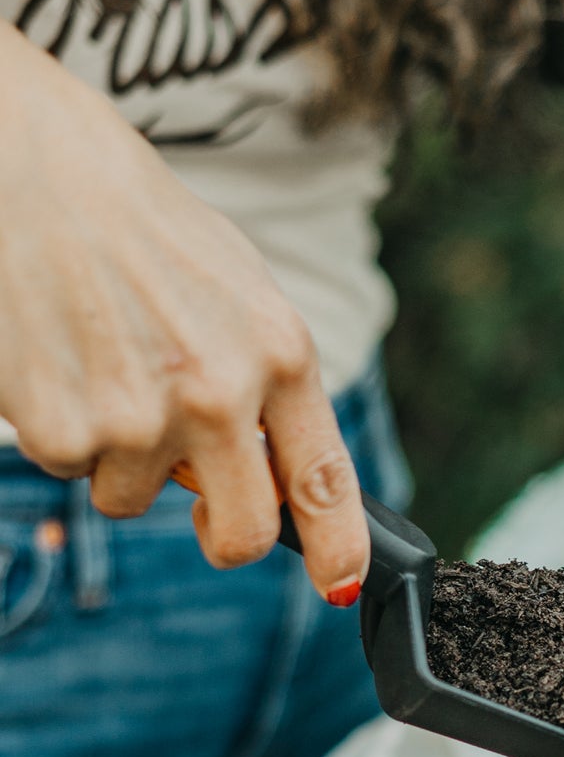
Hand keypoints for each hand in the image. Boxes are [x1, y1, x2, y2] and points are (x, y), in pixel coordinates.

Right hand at [0, 26, 368, 600]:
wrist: (31, 170)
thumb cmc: (140, 229)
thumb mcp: (237, 290)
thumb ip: (266, 383)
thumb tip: (276, 476)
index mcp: (279, 353)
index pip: (323, 480)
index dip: (338, 547)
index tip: (339, 585)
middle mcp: (219, 393)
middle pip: (242, 532)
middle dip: (222, 532)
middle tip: (199, 502)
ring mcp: (140, 418)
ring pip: (134, 497)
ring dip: (120, 453)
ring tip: (104, 361)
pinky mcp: (64, 429)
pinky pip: (73, 470)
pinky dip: (64, 429)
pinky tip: (61, 359)